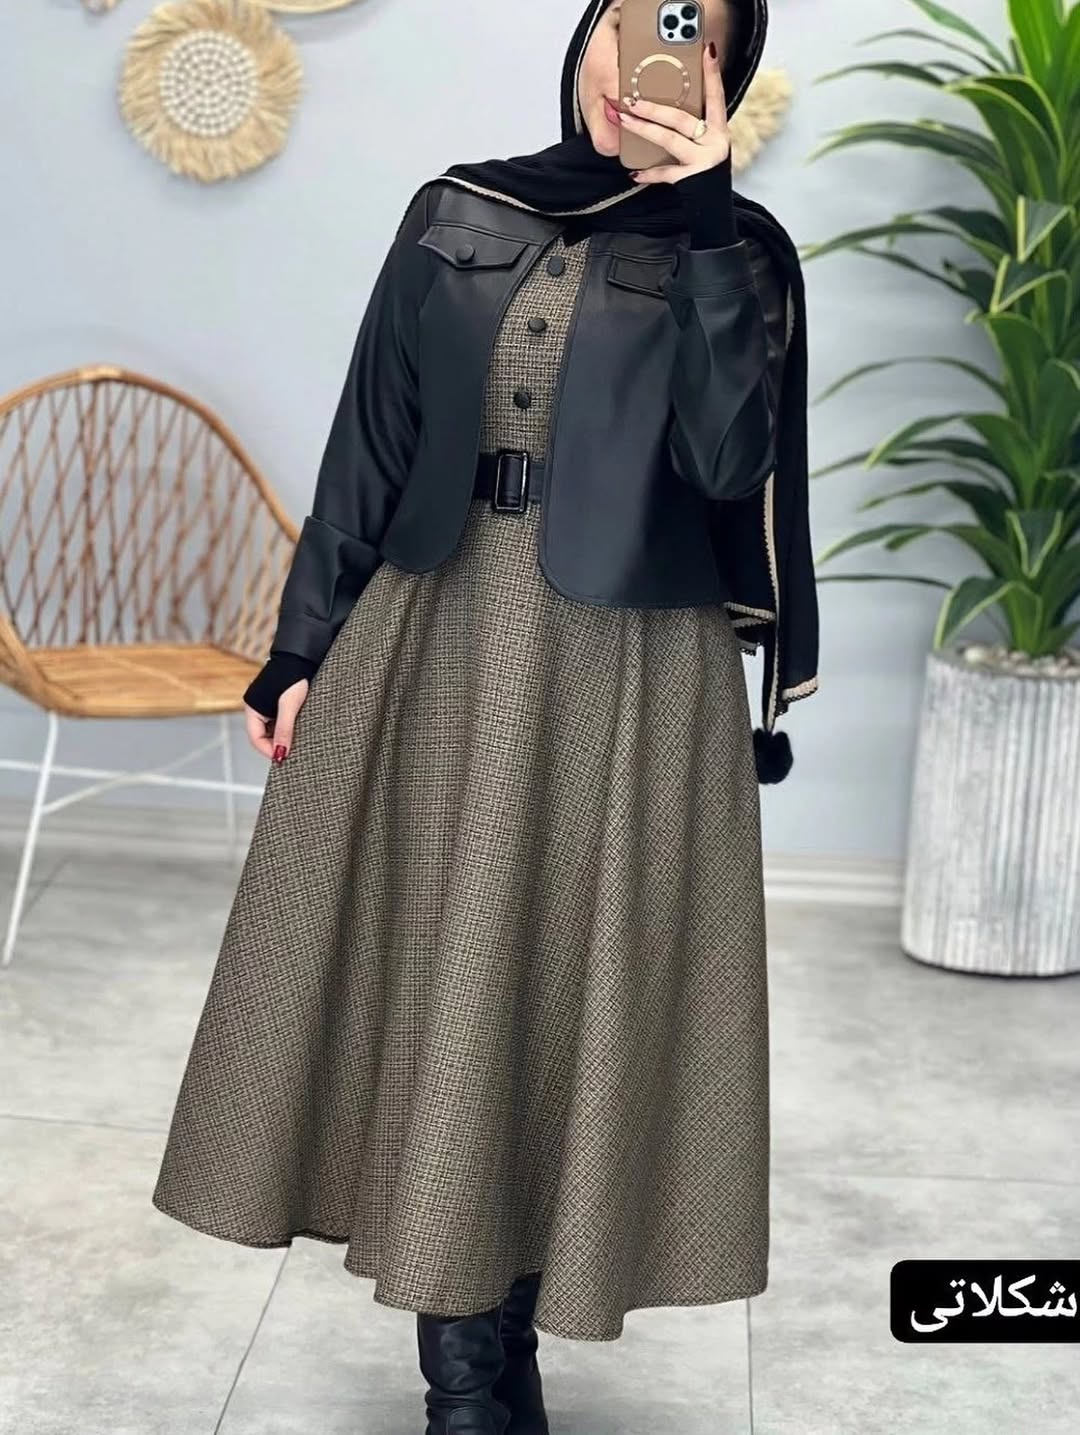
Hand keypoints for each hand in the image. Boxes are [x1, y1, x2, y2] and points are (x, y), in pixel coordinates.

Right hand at [244, 678, 308, 762]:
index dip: (269, 751)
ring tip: (299, 743)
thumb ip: (284, 730)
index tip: (284, 759)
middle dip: (277, 746)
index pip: (255, 739)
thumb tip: (280, 755)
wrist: (302, 655)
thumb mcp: (290, 706)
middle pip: (263, 737)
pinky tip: (300, 731)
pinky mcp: (278, 704)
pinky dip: (288, 729)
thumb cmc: (293, 676)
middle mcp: (257, 709)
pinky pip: (280, 722)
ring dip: (284, 738)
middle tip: (293, 754)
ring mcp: (267, 707)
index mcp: (253, 709)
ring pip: (273, 731)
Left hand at [617, 39, 729, 185]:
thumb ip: (692, 125)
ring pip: (669, 139)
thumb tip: (661, 105)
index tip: (707, 49)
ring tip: (624, 118)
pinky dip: (650, 173)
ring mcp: (704, 160)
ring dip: (644, 128)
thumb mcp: (706, 144)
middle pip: (680, 118)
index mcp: (719, 129)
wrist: (714, 208)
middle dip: (653, 107)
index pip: (716, 95)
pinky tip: (635, 172)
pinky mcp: (691, 179)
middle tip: (632, 98)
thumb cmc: (705, 170)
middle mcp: (714, 142)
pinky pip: (666, 173)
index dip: (712, 73)